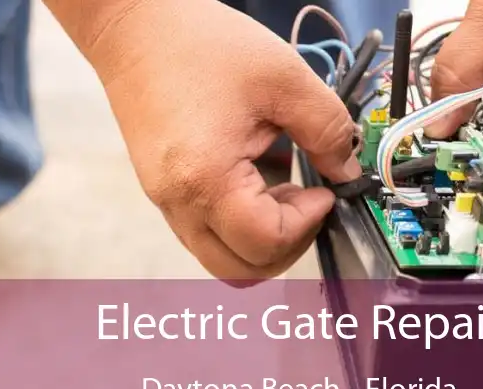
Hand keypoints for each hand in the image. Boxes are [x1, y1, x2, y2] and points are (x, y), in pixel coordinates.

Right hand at [51, 0, 360, 283]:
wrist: (134, 25)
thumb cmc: (198, 43)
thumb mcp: (284, 78)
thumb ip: (327, 129)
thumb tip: (348, 169)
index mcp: (205, 179)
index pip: (266, 243)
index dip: (307, 223)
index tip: (323, 191)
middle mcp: (178, 202)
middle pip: (240, 270)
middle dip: (286, 245)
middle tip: (308, 202)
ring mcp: (165, 201)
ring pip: (222, 257)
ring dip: (263, 237)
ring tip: (283, 188)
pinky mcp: (163, 192)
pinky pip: (206, 232)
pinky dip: (240, 222)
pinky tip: (257, 179)